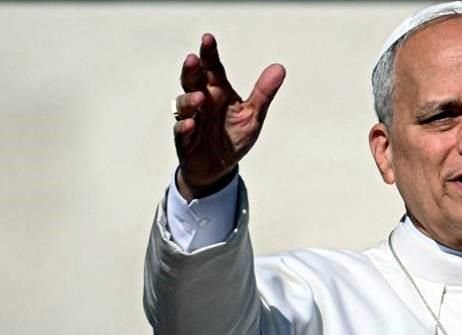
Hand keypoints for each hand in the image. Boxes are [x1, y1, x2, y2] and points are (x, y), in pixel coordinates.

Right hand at [173, 33, 285, 198]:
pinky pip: (181, 131)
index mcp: (217, 90)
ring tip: (199, 97)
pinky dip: (185, 127)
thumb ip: (263, 92)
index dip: (208, 53)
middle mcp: (202, 101)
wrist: (220, 168)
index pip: (211, 67)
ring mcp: (192, 119)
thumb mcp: (253, 115)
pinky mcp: (185, 140)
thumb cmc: (232, 136)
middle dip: (191, 70)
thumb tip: (280, 68)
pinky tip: (190, 125)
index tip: (208, 39)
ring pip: (184, 104)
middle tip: (193, 59)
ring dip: (189, 99)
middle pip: (192, 80)